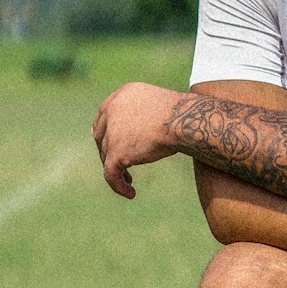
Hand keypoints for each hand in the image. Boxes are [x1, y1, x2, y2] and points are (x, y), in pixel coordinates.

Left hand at [91, 81, 182, 198]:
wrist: (185, 120)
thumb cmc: (183, 115)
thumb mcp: (159, 107)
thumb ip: (144, 115)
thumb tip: (139, 136)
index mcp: (123, 95)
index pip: (104, 116)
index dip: (105, 132)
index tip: (108, 146)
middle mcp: (113, 109)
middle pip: (101, 135)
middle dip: (107, 152)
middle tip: (119, 165)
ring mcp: (112, 131)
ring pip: (106, 156)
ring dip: (116, 170)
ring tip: (128, 182)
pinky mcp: (116, 151)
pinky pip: (111, 173)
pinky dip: (118, 185)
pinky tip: (130, 193)